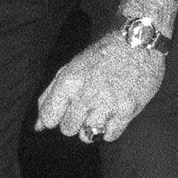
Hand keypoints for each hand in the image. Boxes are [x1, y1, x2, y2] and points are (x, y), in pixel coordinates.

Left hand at [34, 28, 166, 143]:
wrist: (139, 42)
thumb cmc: (102, 55)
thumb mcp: (71, 68)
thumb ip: (50, 96)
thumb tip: (38, 126)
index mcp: (68, 81)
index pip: (49, 118)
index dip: (55, 117)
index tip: (65, 110)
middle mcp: (86, 94)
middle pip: (67, 129)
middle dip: (74, 121)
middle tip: (87, 107)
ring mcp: (107, 104)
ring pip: (87, 136)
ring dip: (92, 127)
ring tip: (101, 110)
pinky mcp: (127, 110)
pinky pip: (109, 136)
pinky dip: (109, 129)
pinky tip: (114, 113)